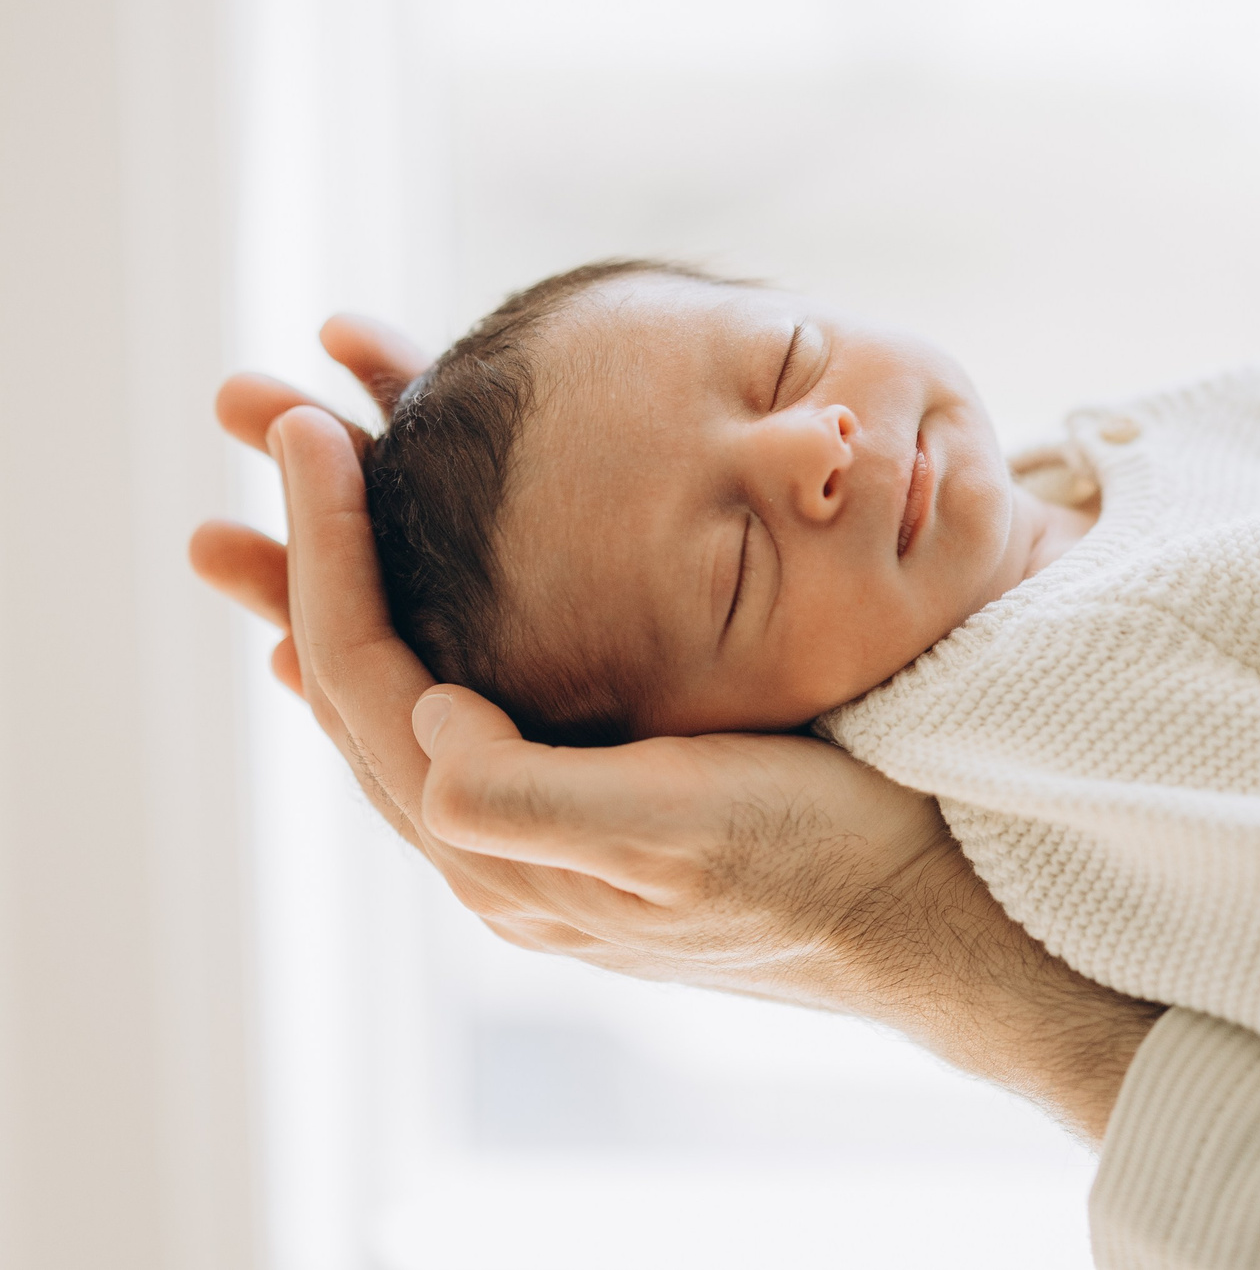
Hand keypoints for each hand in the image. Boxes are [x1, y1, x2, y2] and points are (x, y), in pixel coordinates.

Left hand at [188, 318, 1157, 1140]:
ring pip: (405, 677)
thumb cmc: (823, 858)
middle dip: (299, 546)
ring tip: (321, 471)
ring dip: (350, 570)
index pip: (361, 675)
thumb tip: (430, 718)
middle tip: (266, 417)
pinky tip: (425, 581)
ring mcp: (542, 818)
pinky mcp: (596, 791)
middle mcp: (498, 841)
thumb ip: (530, 795)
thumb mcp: (685, 828)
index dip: (324, 546)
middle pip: (351, 673)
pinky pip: (469, 693)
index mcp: (501, 846)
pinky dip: (430, 613)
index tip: (321, 424)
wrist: (922, 913)